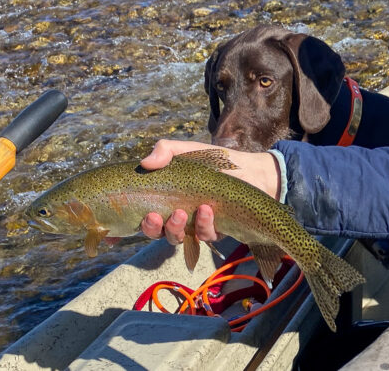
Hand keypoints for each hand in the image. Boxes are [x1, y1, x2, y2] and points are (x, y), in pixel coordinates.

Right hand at [139, 140, 280, 244]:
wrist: (250, 170)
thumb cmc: (214, 161)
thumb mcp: (187, 151)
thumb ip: (165, 151)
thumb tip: (144, 163)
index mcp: (167, 200)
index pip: (147, 217)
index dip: (139, 224)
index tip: (139, 219)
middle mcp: (179, 217)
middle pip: (158, 232)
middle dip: (153, 228)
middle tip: (155, 216)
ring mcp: (197, 225)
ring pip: (179, 238)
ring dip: (176, 228)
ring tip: (182, 213)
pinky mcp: (216, 230)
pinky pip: (206, 235)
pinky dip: (205, 225)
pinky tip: (207, 210)